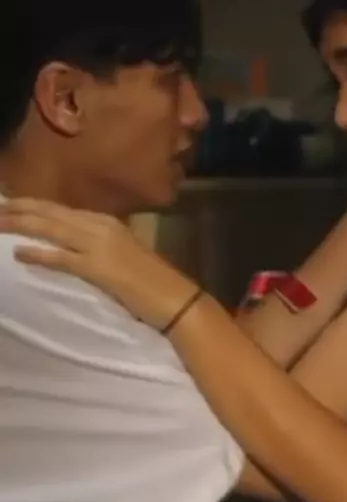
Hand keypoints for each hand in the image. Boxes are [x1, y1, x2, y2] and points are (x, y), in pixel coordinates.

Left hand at [0, 200, 196, 327]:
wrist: (175, 298)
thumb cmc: (151, 280)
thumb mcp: (122, 253)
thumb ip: (99, 245)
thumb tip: (74, 245)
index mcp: (106, 221)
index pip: (62, 210)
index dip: (33, 205)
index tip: (12, 203)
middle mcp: (101, 226)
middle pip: (51, 214)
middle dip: (20, 209)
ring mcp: (99, 245)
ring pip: (52, 229)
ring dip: (21, 225)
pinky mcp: (99, 267)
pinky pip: (61, 257)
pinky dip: (38, 253)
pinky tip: (18, 252)